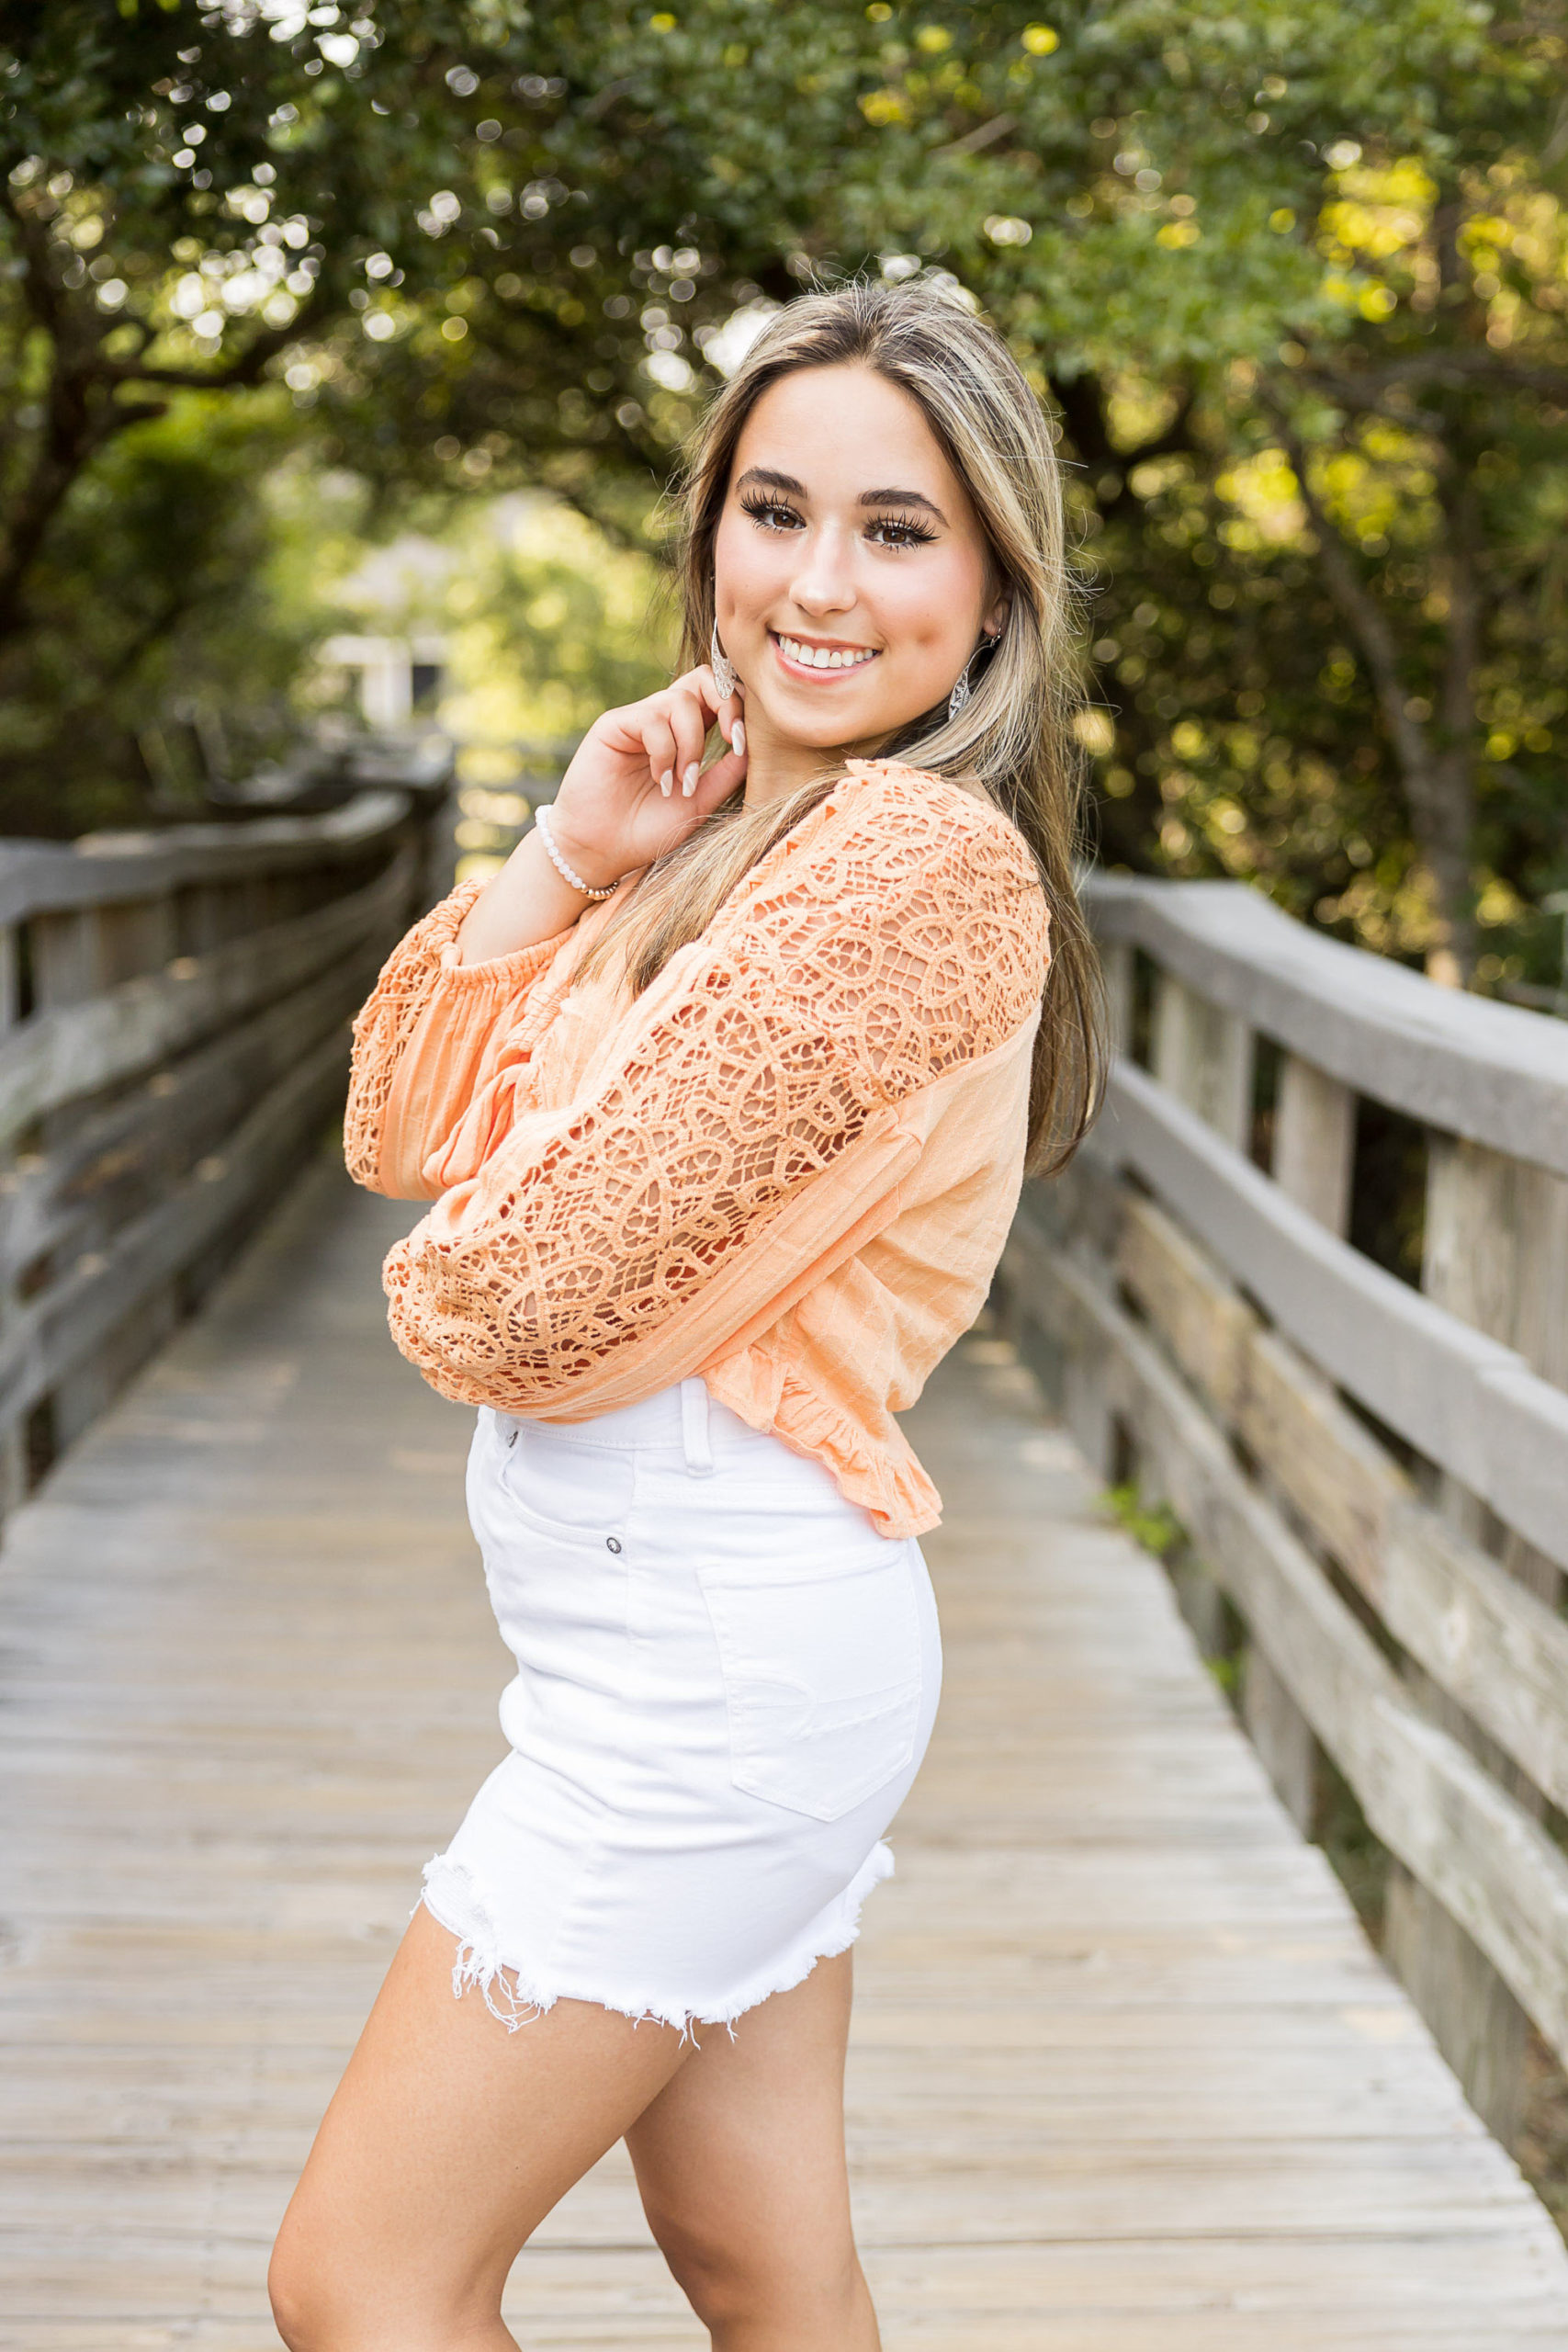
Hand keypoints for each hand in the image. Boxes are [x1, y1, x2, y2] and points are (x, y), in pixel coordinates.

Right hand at [548, 664, 746, 886]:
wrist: (603, 851)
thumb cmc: (648, 830)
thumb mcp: (700, 802)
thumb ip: (726, 774)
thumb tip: (752, 745)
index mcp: (687, 734)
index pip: (720, 696)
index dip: (737, 709)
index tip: (741, 744)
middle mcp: (663, 720)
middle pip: (704, 678)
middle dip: (726, 703)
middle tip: (731, 740)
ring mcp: (638, 720)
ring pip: (681, 701)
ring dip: (691, 744)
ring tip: (679, 781)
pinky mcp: (613, 725)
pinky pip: (651, 719)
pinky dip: (664, 752)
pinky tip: (657, 779)